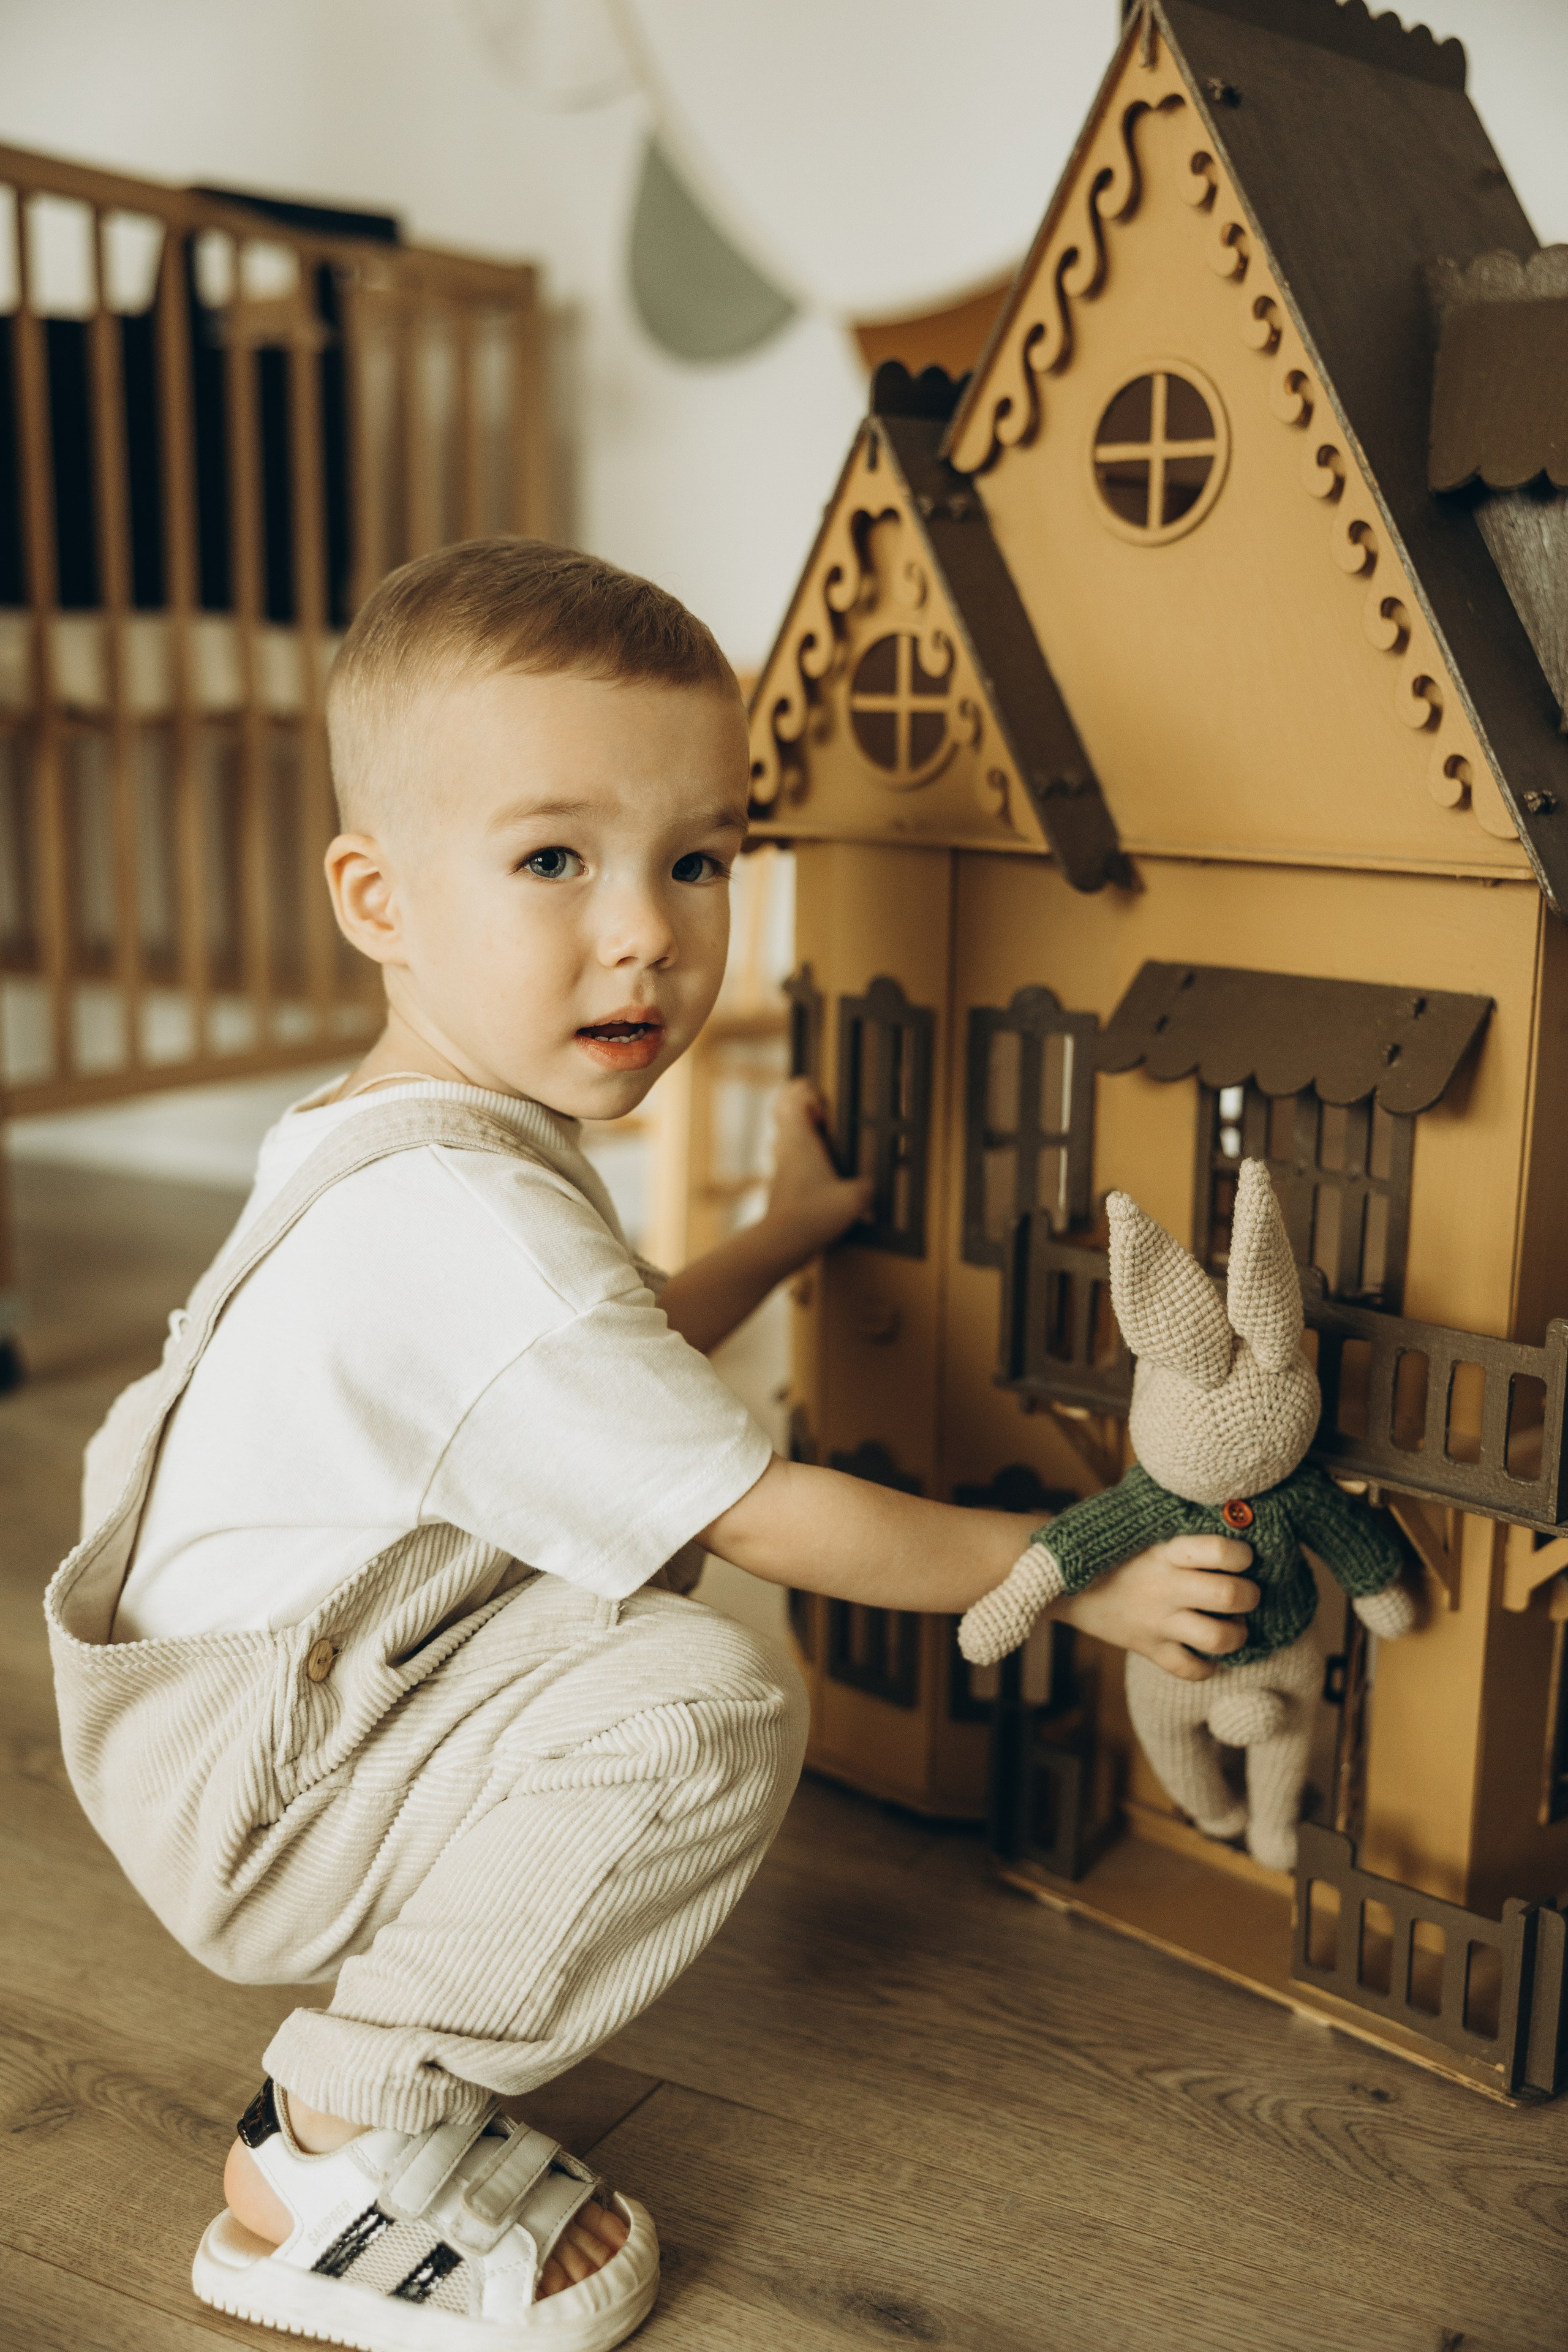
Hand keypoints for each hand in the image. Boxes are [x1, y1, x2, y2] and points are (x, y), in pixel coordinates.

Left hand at [762, 1077, 872, 1262]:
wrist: (782, 1241)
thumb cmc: (813, 1215)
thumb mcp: (854, 1199)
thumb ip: (867, 1188)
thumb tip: (872, 1187)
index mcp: (801, 1140)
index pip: (794, 1097)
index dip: (808, 1092)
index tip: (824, 1105)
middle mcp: (785, 1148)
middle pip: (781, 1109)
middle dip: (797, 1102)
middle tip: (818, 1109)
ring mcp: (779, 1165)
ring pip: (781, 1134)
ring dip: (796, 1128)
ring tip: (818, 1135)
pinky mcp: (779, 1183)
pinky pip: (785, 1158)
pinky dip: (797, 1154)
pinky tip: (816, 1169)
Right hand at [1053, 1534, 1258, 1681]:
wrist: (1058, 1583)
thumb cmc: (1106, 1548)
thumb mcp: (1138, 1526)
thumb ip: (1175, 1523)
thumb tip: (1222, 1509)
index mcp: (1164, 1551)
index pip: (1220, 1551)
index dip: (1242, 1555)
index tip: (1242, 1556)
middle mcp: (1165, 1587)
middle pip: (1229, 1596)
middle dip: (1249, 1595)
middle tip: (1245, 1592)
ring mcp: (1157, 1622)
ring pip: (1218, 1638)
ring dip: (1236, 1634)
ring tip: (1233, 1625)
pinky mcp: (1147, 1648)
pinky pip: (1190, 1669)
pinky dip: (1207, 1667)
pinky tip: (1207, 1653)